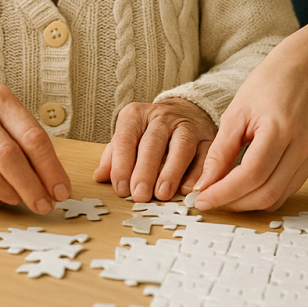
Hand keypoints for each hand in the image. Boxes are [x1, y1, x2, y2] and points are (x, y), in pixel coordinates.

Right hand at [0, 85, 71, 213]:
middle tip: (44, 205)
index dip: (51, 168)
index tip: (62, 190)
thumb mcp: (5, 121)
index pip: (32, 137)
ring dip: (11, 195)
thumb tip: (55, 184)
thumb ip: (29, 145)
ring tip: (21, 200)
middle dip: (32, 187)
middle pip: (10, 157)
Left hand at [93, 98, 216, 201]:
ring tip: (163, 193)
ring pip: (181, 145)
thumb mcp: (127, 136)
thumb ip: (114, 155)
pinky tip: (188, 190)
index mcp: (136, 115)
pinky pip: (204, 154)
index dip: (122, 165)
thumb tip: (100, 176)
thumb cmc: (149, 131)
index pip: (126, 138)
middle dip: (145, 170)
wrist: (184, 110)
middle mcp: (162, 117)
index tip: (120, 189)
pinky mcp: (207, 137)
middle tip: (140, 195)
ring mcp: (187, 126)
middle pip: (153, 142)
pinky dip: (197, 173)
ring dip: (172, 171)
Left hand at [193, 0, 307, 211]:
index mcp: (279, 130)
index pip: (250, 175)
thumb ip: (220, 151)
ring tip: (224, 196)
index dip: (224, 193)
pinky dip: (264, 196)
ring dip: (248, 203)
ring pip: (277, 197)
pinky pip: (287, 191)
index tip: (201, 200)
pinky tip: (245, 189)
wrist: (305, 72)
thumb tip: (204, 184)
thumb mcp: (236, 113)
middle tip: (208, 200)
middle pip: (265, 192)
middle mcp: (300, 147)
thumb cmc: (269, 85)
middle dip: (233, 202)